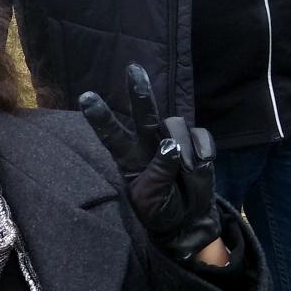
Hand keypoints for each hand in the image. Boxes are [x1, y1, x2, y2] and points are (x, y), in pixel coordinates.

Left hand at [78, 64, 222, 260]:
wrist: (189, 221)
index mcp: (128, 158)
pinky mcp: (196, 143)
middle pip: (143, 114)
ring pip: (176, 127)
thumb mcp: (152, 202)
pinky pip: (201, 138)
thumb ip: (158, 175)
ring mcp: (174, 141)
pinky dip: (203, 154)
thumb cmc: (162, 212)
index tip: (86, 98)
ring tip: (185, 177)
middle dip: (139, 91)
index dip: (101, 117)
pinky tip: (200, 168)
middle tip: (133, 70)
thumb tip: (171, 146)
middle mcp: (149, 143)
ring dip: (183, 152)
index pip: (111, 135)